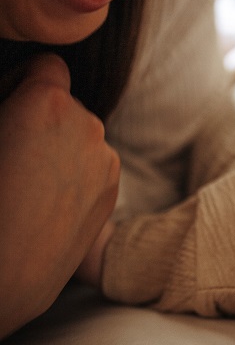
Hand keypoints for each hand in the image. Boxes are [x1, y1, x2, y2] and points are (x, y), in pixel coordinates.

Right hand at [0, 54, 119, 336]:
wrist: (2, 278)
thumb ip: (3, 104)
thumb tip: (8, 103)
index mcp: (48, 105)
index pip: (48, 66)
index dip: (23, 81)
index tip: (6, 105)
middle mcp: (88, 126)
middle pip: (65, 104)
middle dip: (39, 118)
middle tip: (9, 152)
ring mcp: (106, 160)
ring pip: (79, 136)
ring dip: (57, 146)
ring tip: (23, 184)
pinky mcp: (113, 190)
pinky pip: (91, 164)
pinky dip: (73, 172)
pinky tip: (44, 202)